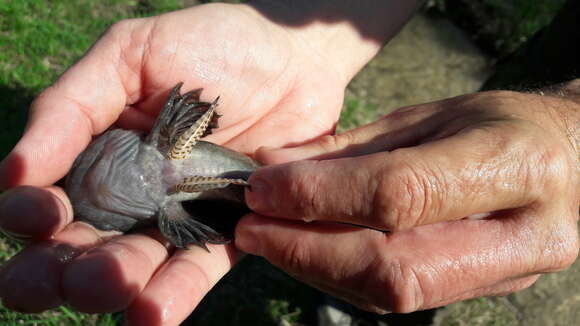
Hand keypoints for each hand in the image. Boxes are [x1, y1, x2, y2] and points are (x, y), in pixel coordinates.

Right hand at [0, 3, 349, 324]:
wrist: (293, 58)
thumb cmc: (211, 44)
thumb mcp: (129, 55)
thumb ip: (72, 106)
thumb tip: (14, 171)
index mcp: (99, 155)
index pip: (48, 202)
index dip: (32, 217)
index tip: (41, 213)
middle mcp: (132, 195)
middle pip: (81, 249)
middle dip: (63, 270)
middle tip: (63, 274)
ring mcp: (178, 217)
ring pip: (135, 266)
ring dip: (116, 283)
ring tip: (113, 286)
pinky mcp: (227, 230)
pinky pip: (198, 268)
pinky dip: (176, 292)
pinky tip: (154, 312)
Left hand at [236, 85, 579, 312]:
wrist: (571, 161)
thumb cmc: (497, 125)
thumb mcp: (429, 116)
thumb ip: (352, 148)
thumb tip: (271, 164)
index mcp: (514, 164)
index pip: (400, 195)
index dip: (320, 196)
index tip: (261, 187)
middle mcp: (521, 232)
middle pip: (394, 266)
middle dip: (307, 250)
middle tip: (250, 228)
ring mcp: (508, 273)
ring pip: (392, 293)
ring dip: (316, 269)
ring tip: (268, 240)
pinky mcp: (483, 292)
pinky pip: (398, 297)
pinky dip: (341, 277)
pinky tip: (307, 252)